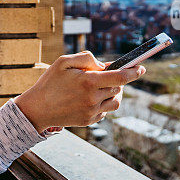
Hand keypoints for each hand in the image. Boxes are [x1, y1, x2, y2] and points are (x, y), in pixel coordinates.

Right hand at [13, 51, 145, 131]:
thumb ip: (87, 58)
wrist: (37, 109)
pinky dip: (103, 103)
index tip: (141, 68)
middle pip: (118, 88)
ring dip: (113, 93)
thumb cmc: (50, 82)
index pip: (120, 76)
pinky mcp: (89, 121)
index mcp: (89, 82)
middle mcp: (93, 98)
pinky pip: (105, 111)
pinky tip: (90, 98)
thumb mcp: (64, 62)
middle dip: (116, 80)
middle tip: (105, 75)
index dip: (134, 71)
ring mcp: (92, 112)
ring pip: (115, 102)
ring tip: (101, 87)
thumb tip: (104, 65)